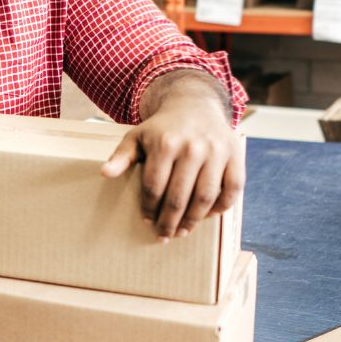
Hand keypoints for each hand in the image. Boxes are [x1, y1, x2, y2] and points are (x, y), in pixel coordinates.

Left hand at [100, 105, 245, 240]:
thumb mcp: (137, 137)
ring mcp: (216, 151)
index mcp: (165, 143)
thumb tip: (105, 173)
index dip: (150, 208)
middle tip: (164, 235)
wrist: (194, 106)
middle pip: (179, 196)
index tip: (147, 221)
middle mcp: (192, 147)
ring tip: (183, 231)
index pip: (155, 187)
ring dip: (193, 220)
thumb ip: (121, 156)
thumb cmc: (162, 128)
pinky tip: (208, 216)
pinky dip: (221, 207)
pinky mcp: (235, 155)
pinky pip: (232, 189)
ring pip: (206, 197)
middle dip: (170, 221)